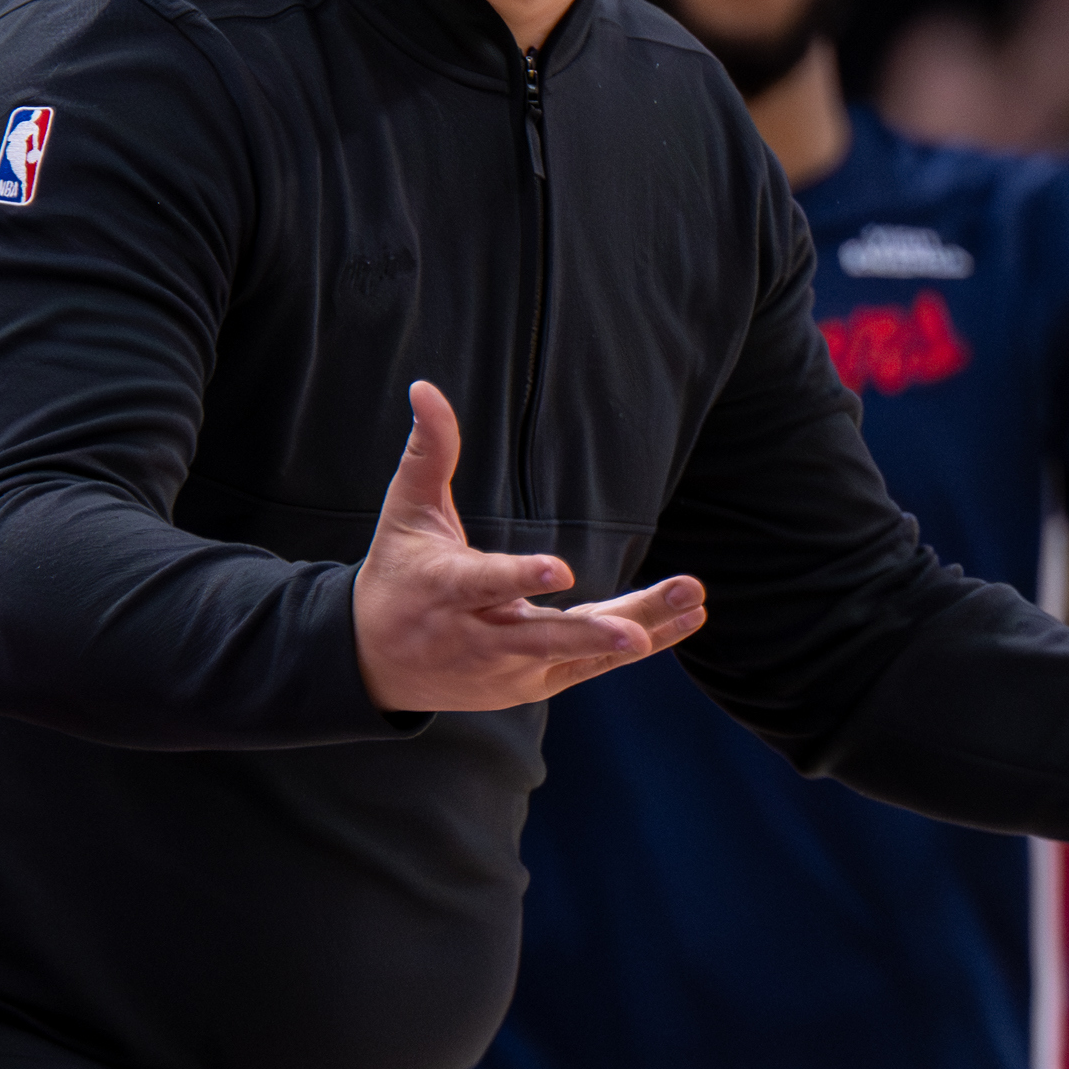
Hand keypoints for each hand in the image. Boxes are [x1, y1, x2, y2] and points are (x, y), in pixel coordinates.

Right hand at [354, 381, 705, 712]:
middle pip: (543, 635)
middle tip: (638, 630)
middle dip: (596, 631)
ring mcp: (509, 668)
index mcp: (443, 590)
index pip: (485, 583)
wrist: (376, 664)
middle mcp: (478, 637)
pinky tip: (687, 619)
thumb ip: (428, 452)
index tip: (562, 571)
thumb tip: (425, 386)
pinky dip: (636, 643)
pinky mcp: (534, 682)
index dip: (521, 577)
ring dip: (638, 630)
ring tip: (692, 607)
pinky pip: (591, 664)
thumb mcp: (406, 512)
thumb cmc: (398, 576)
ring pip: (578, 651)